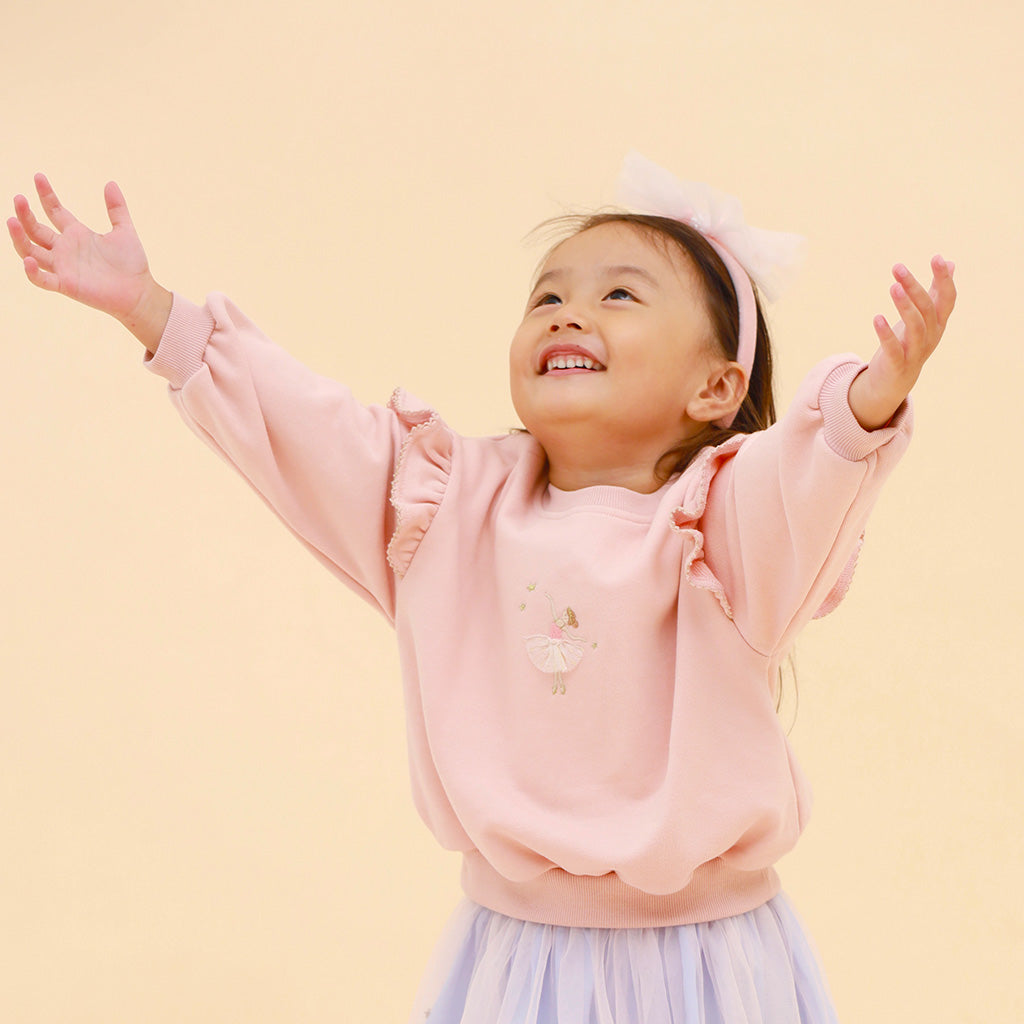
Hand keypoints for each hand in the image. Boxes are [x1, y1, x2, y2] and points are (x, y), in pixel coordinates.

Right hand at [8, 175, 169, 344]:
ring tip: (11, 220)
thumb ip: (117, 208)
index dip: (45, 194)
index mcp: (77, 234)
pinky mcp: (66, 285)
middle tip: (18, 198)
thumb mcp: (124, 231)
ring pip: (30, 251)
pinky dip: (32, 272)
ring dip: (19, 237)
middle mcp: (65, 249)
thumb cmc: (132, 264)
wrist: (139, 292)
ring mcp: (63, 267)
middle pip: (35, 229)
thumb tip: (111, 182)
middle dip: (25, 214)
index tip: (38, 176)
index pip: (53, 211)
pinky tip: (28, 260)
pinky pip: (42, 280)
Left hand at [847, 256, 956, 429]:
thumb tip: (950, 263)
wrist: (894, 382)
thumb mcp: (924, 317)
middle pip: (928, 309)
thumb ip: (936, 291)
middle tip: (898, 268)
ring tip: (892, 287)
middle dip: (914, 287)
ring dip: (904, 306)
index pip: (947, 298)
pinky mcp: (897, 365)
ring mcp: (916, 351)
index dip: (944, 279)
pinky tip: (876, 318)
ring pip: (915, 327)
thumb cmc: (909, 343)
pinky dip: (885, 334)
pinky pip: (894, 348)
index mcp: (938, 323)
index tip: (936, 257)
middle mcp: (931, 336)